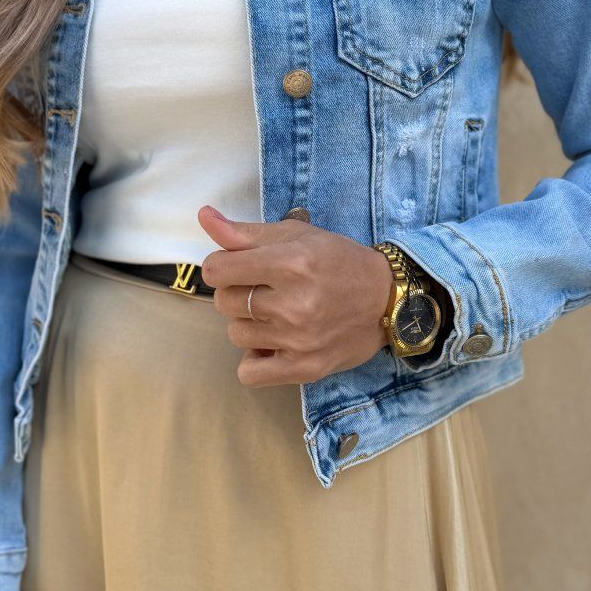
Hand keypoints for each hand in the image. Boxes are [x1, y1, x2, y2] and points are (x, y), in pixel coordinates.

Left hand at [197, 204, 394, 386]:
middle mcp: (294, 303)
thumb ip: (245, 233)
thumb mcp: (296, 237)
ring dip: (249, 324)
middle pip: (224, 302)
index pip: (217, 270)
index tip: (237, 267)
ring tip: (275, 314)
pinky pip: (249, 373)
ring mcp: (299, 339)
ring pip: (235, 334)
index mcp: (290, 263)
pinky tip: (271, 344)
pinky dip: (254, 359)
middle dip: (237, 293)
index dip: (221, 266)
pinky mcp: (305, 368)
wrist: (387, 299)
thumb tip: (204, 217)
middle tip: (264, 290)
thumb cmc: (338, 262)